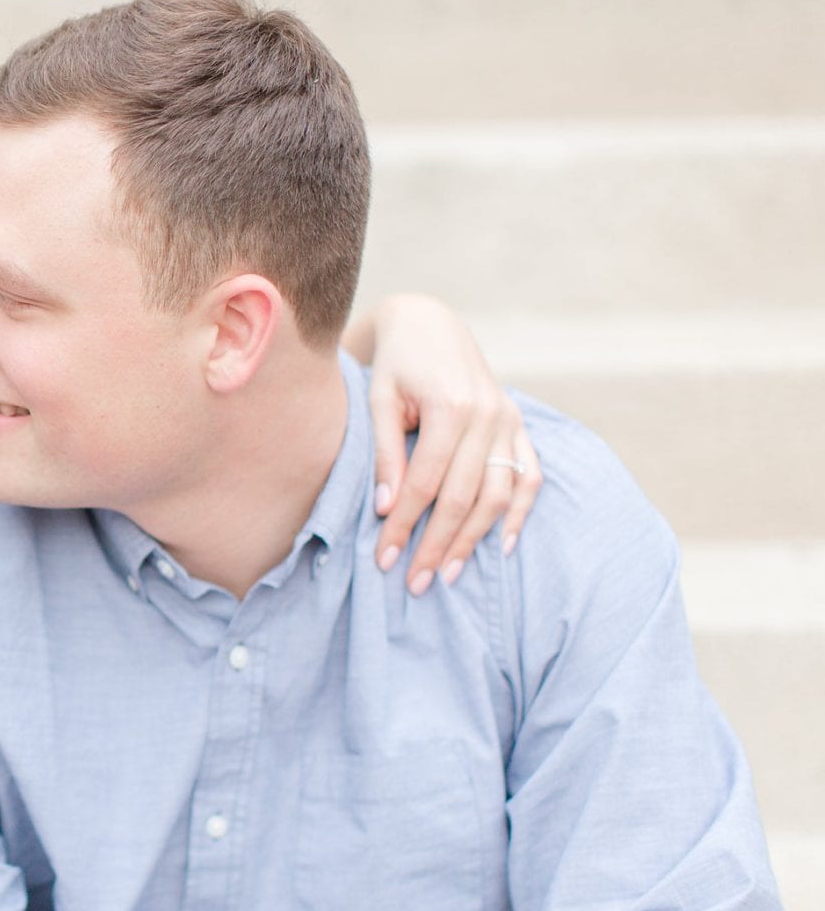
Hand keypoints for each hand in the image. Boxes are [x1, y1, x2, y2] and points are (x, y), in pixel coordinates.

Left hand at [360, 294, 541, 591]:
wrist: (431, 326)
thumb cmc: (397, 365)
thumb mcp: (379, 400)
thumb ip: (385, 453)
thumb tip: (387, 509)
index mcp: (451, 406)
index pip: (425, 483)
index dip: (404, 526)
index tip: (384, 560)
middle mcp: (489, 415)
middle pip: (463, 496)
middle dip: (438, 544)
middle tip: (415, 583)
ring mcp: (510, 421)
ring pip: (498, 494)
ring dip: (475, 539)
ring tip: (450, 574)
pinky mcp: (519, 427)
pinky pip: (530, 476)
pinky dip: (521, 512)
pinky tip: (505, 546)